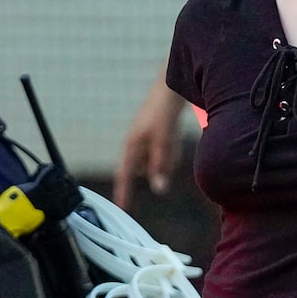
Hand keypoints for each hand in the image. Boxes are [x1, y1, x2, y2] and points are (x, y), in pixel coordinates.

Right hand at [114, 83, 188, 205]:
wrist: (169, 89)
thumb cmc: (162, 113)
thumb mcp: (163, 141)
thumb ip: (161, 164)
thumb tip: (159, 189)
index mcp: (131, 146)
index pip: (124, 176)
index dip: (124, 193)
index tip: (122, 209)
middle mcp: (136, 145)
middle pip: (147, 169)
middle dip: (159, 165)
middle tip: (167, 143)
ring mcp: (145, 141)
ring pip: (158, 161)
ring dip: (168, 155)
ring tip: (171, 134)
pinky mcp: (156, 136)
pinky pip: (165, 152)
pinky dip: (172, 148)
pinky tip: (174, 133)